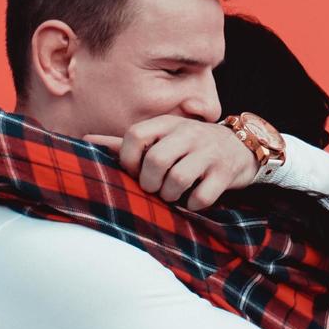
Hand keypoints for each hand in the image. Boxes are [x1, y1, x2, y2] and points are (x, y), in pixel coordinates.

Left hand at [84, 115, 258, 210]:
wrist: (241, 148)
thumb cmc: (190, 146)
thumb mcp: (162, 136)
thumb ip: (127, 141)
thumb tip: (86, 139)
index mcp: (168, 123)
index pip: (135, 135)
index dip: (128, 159)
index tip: (134, 172)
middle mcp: (188, 133)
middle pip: (156, 161)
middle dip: (150, 183)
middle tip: (155, 188)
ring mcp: (209, 152)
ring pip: (178, 180)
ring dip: (170, 195)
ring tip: (173, 194)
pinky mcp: (225, 172)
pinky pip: (201, 196)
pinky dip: (193, 205)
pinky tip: (193, 199)